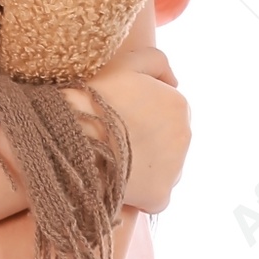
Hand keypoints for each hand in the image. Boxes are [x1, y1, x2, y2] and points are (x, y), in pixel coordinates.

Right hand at [68, 46, 190, 213]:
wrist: (73, 137)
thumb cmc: (94, 98)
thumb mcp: (125, 63)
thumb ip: (156, 61)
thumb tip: (174, 81)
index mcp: (179, 104)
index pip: (165, 112)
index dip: (140, 116)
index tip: (115, 120)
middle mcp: (185, 137)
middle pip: (166, 142)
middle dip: (144, 142)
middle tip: (111, 141)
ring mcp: (175, 170)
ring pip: (162, 170)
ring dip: (143, 167)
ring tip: (112, 162)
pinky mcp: (160, 197)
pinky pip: (153, 197)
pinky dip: (139, 193)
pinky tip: (116, 183)